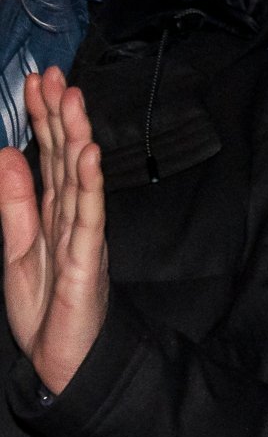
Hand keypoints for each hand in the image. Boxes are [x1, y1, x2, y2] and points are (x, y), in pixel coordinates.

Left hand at [0, 68, 110, 396]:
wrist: (65, 361)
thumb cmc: (47, 311)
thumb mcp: (15, 252)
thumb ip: (15, 204)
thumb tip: (8, 155)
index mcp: (52, 215)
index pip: (49, 158)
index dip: (42, 120)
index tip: (37, 82)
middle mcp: (71, 218)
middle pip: (66, 159)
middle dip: (59, 115)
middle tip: (55, 75)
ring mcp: (81, 237)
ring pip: (79, 178)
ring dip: (77, 137)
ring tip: (72, 101)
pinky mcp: (85, 261)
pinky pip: (88, 216)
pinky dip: (91, 184)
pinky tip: (90, 156)